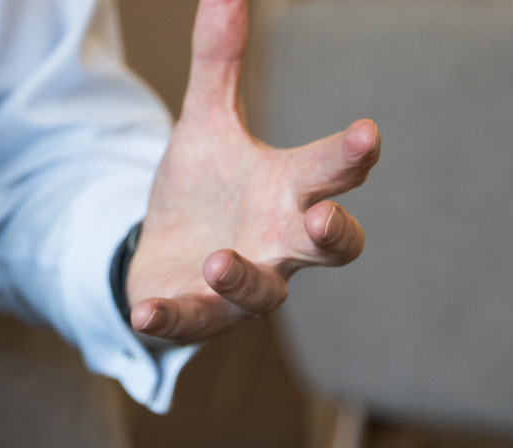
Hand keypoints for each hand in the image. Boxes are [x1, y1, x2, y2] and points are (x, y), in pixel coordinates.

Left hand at [126, 0, 379, 341]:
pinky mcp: (199, 313)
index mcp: (289, 190)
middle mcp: (280, 243)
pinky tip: (144, 311)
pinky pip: (192, 322)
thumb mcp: (206, 121)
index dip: (351, 155)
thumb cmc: (204, 189)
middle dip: (332, 232)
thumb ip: (219, 62)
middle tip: (323, 215)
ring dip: (243, 278)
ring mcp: (245, 285)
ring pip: (265, 295)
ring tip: (217, 256)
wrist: (164, 251)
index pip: (333, 171)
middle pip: (329, 244)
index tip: (368, 132)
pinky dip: (171, 318)